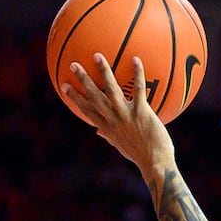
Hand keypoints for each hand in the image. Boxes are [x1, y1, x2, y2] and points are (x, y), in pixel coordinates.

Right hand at [64, 54, 174, 173]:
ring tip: (98, 56)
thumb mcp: (121, 147)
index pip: (87, 110)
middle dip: (83, 80)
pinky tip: (136, 59)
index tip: (64, 86)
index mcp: (107, 128)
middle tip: (74, 64)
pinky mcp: (142, 113)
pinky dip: (138, 74)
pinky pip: (139, 90)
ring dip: (104, 72)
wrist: (155, 164)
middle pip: (94, 97)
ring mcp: (126, 115)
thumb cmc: (141, 156)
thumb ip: (109, 137)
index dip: (75, 97)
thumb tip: (97, 132)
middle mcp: (113, 120)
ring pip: (111, 90)